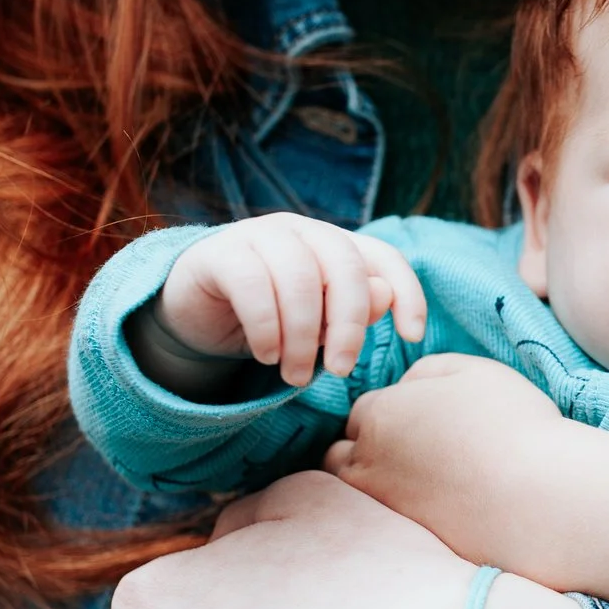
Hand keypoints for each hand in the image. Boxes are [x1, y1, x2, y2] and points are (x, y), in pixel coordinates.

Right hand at [158, 213, 428, 384]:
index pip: (383, 257)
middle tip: (340, 370)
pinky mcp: (221, 252)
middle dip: (348, 324)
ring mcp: (259, 235)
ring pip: (298, 278)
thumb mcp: (316, 325)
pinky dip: (265, 326)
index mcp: (333, 245)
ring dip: (301, 336)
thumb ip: (351, 313)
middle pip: (344, 266)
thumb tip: (385, 297)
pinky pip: (252, 284)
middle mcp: (301, 231)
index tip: (413, 335)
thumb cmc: (269, 319)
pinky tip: (266, 355)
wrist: (196, 313)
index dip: (407, 291)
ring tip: (293, 376)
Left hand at [325, 355, 608, 608]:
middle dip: (362, 452)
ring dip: (374, 485)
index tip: (416, 419)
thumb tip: (406, 386)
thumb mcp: (472, 371)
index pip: (359, 413)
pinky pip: (387, 525)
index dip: (387, 413)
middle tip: (408, 452)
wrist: (539, 497)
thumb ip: (428, 370)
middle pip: (340, 457)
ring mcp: (385, 508)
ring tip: (418, 482)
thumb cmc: (510, 423)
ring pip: (357, 495)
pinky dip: (402, 514)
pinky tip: (438, 506)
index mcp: (379, 415)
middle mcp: (368, 464)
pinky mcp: (406, 542)